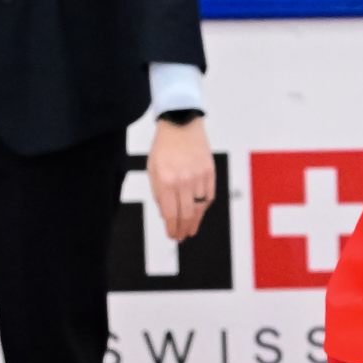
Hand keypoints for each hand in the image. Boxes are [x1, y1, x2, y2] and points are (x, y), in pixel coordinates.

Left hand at [147, 118, 214, 240]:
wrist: (181, 125)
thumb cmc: (164, 148)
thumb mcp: (153, 170)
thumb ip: (159, 193)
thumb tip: (166, 215)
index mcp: (166, 181)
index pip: (170, 213)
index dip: (171, 228)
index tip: (172, 235)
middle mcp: (184, 181)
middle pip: (186, 215)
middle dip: (183, 229)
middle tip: (181, 237)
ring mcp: (199, 178)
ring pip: (199, 208)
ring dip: (195, 221)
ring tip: (191, 230)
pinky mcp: (210, 174)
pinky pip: (208, 196)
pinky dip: (203, 207)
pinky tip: (199, 212)